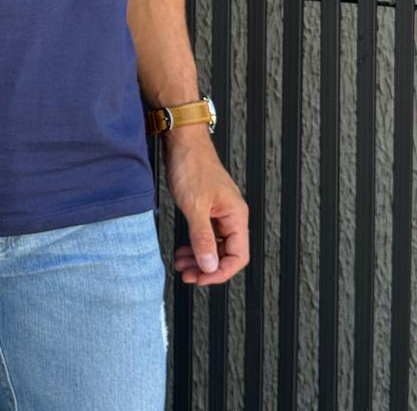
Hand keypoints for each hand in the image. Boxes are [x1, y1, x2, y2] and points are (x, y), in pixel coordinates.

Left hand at [162, 128, 249, 286]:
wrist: (182, 140)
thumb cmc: (191, 165)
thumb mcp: (195, 206)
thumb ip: (203, 237)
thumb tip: (209, 266)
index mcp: (236, 215)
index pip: (238, 257)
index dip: (220, 272)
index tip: (201, 278)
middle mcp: (231, 215)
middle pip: (226, 254)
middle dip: (206, 267)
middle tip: (187, 275)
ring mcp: (220, 211)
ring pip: (215, 245)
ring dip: (199, 258)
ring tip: (181, 265)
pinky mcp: (208, 207)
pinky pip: (206, 234)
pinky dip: (195, 244)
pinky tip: (183, 250)